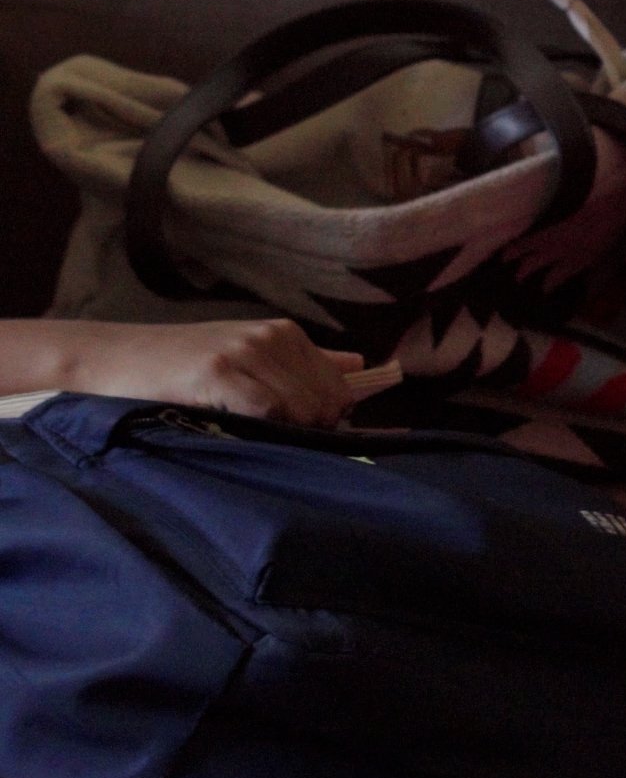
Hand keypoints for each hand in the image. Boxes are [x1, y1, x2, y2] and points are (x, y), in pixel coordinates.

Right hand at [51, 318, 372, 424]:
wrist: (112, 359)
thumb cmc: (180, 366)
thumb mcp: (245, 355)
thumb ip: (303, 363)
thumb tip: (361, 367)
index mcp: (285, 334)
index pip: (340, 388)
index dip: (328, 421)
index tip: (302, 438)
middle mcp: (272, 337)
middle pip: (328, 402)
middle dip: (311, 431)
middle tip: (272, 442)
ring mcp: (246, 352)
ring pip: (303, 408)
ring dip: (287, 435)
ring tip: (249, 437)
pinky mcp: (219, 371)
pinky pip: (269, 411)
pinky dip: (263, 430)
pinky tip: (235, 432)